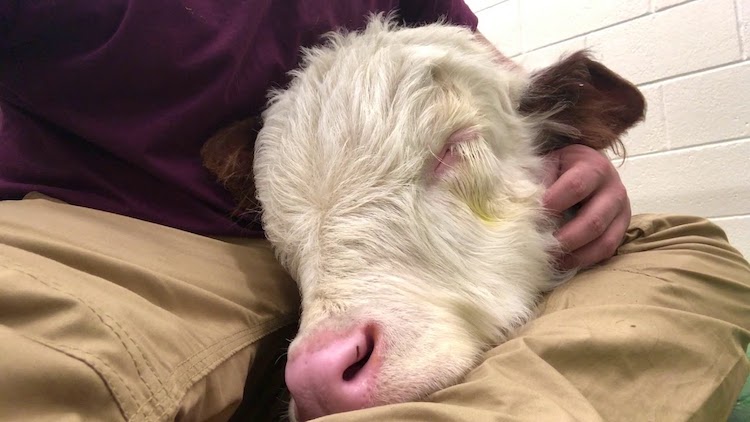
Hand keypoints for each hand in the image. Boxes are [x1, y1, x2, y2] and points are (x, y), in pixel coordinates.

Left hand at [541, 144, 630, 269]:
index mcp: (593, 167)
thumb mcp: (550, 163)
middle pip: (593, 221)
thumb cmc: (562, 167)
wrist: (586, 167)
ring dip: (576, 255)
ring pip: (604, 241)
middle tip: (541, 248)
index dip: (554, 203)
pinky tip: (564, 262)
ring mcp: (621, 211)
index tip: (532, 217)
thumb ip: (539, 179)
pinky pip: (607, 250)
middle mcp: (613, 189)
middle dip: (565, 239)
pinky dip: (585, 260)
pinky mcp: (621, 229)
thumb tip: (523, 203)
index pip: (575, 187)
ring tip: (551, 260)